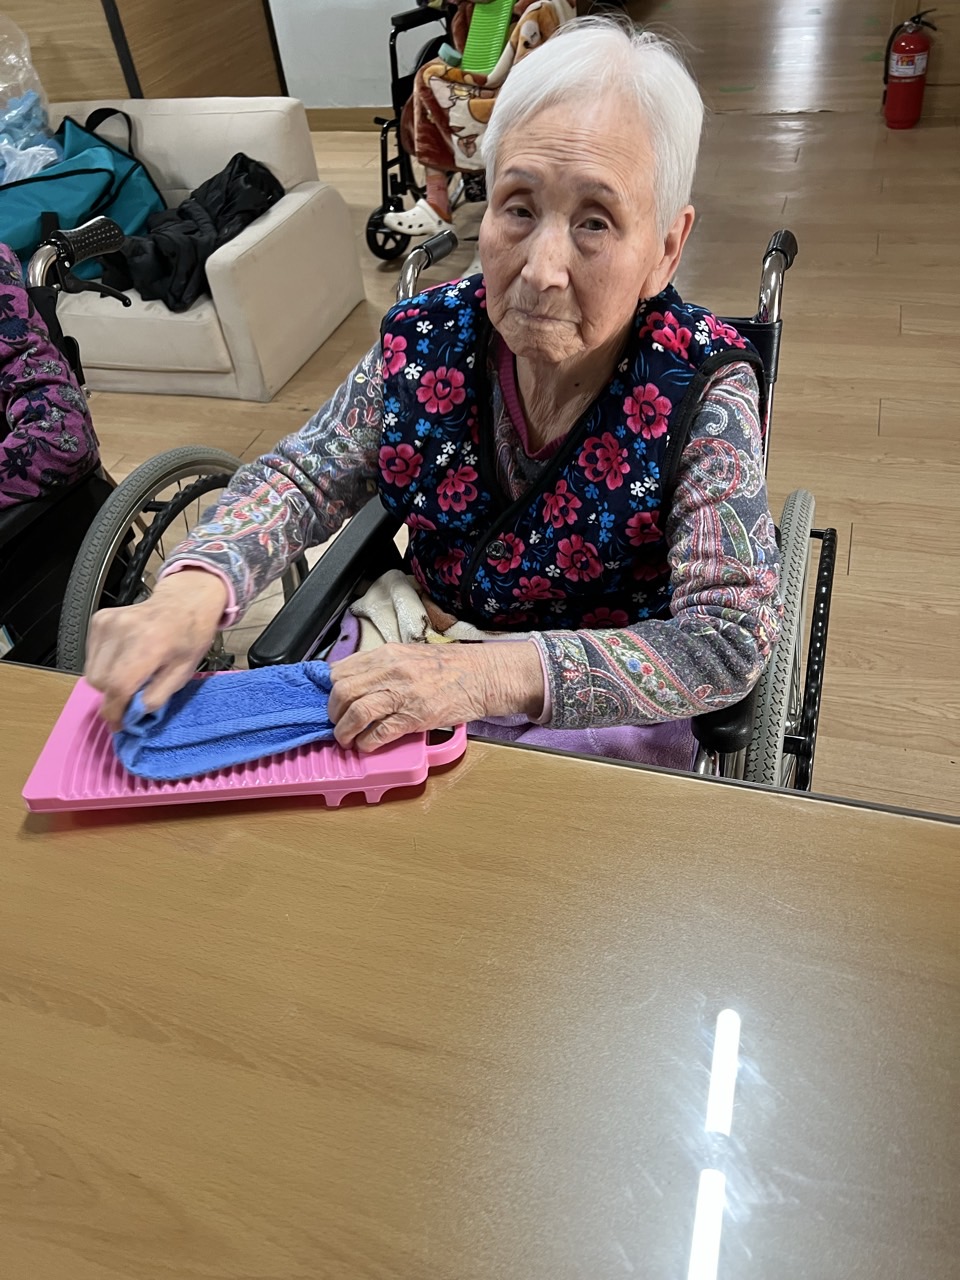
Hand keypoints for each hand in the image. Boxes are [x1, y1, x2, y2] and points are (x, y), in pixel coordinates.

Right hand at [84, 569, 228, 728]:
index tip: (119, 724)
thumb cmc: (188, 637)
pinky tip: (123, 658)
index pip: (118, 687)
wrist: (183, 601)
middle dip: (113, 697)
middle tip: (131, 695)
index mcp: (149, 645)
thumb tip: (133, 714)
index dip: (115, 711)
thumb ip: (156, 697)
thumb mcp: (183, 673)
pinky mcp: (99, 619)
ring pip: (91, 671)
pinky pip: (90, 656)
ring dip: (107, 681)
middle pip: (100, 681)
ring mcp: (108, 622)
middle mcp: (123, 631)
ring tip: (130, 673)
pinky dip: (103, 664)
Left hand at [328, 640, 544, 751]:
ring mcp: (402, 694)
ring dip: (344, 731)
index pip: (340, 670)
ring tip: (346, 739)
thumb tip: (354, 683)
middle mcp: (390, 671)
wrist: (482, 676)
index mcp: (386, 654)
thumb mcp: (409, 655)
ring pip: (356, 712)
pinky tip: (366, 746)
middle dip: (333, 712)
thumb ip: (381, 667)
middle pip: (342, 691)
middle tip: (337, 723)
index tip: (331, 702)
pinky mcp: (415, 716)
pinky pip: (379, 732)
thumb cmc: (449, 667)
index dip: (329, 690)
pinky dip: (367, 743)